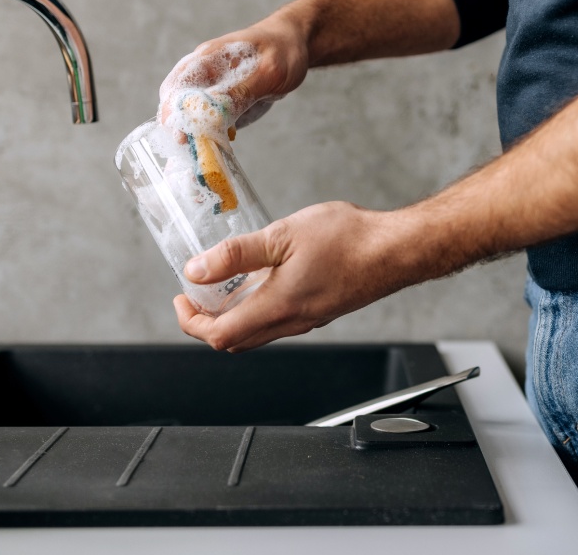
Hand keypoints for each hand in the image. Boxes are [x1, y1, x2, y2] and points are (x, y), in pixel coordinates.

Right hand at [158, 13, 310, 140]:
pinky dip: (210, 135)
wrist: (295, 45)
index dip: (174, 112)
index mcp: (207, 58)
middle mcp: (203, 73)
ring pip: (192, 115)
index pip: (176, 87)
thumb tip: (216, 112)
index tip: (181, 136)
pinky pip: (210, 120)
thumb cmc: (282, 50)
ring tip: (200, 159)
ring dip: (194, 135)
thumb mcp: (268, 71)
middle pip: (177, 104)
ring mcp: (211, 87)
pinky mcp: (223, 100)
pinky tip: (219, 148)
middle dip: (180, 129)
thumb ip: (242, 91)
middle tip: (190, 153)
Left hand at [173, 202, 408, 351]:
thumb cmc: (348, 240)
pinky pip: (278, 321)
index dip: (190, 322)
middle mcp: (291, 322)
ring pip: (257, 333)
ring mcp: (307, 320)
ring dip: (232, 316)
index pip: (219, 335)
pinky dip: (257, 309)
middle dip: (206, 322)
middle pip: (234, 341)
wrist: (396, 250)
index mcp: (277, 307)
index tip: (181, 298)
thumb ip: (236, 255)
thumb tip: (196, 271)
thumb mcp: (282, 236)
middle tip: (195, 294)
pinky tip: (260, 278)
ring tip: (223, 283)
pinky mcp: (320, 311)